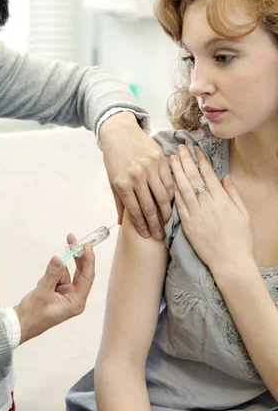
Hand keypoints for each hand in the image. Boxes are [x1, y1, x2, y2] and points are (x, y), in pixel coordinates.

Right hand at [14, 234, 94, 344]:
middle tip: (71, 238)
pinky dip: (50, 276)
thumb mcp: (42, 293)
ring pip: (65, 273)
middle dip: (75, 256)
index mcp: (76, 302)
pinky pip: (57, 276)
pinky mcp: (58, 291)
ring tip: (42, 285)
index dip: (88, 260)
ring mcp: (66, 294)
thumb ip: (51, 274)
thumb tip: (58, 258)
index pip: (87, 277)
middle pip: (80, 272)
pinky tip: (41, 286)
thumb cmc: (32, 314)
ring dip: (54, 273)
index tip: (87, 245)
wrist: (20, 324)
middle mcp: (74, 298)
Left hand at [99, 112, 173, 238]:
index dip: (142, 226)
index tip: (147, 236)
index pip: (135, 211)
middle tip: (160, 236)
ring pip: (163, 196)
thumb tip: (121, 224)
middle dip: (155, 224)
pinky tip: (171, 203)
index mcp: (122, 184)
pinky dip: (171, 194)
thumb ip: (119, 202)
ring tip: (167, 222)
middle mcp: (136, 177)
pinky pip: (169, 182)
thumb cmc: (114, 158)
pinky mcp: (160, 160)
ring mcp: (150, 168)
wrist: (120, 132)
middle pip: (150, 207)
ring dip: (166, 212)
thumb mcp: (112, 180)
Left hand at [170, 144, 252, 271]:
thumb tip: (226, 177)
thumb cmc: (240, 240)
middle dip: (186, 161)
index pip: (208, 175)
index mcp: (222, 201)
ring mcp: (196, 215)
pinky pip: (178, 205)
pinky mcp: (187, 226)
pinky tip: (168, 182)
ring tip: (171, 159)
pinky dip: (173, 192)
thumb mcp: (243, 214)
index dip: (201, 160)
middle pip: (193, 178)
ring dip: (176, 172)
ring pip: (183, 189)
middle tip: (179, 148)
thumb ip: (234, 194)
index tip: (195, 149)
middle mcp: (207, 205)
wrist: (230, 263)